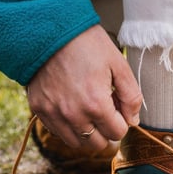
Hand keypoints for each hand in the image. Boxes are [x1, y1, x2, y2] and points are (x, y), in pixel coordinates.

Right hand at [27, 25, 142, 149]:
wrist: (49, 30)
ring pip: (78, 144)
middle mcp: (73, 115)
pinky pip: (58, 133)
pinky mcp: (39, 110)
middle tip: (105, 107)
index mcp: (96, 105)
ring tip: (89, 109)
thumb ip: (131, 96)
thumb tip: (133, 120)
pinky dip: (69, 127)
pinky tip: (73, 107)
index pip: (118, 133)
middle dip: (106, 129)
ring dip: (88, 133)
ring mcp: (54, 114)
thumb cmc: (87, 44)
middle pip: (99, 144)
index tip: (117, 103)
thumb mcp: (118, 65)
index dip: (122, 119)